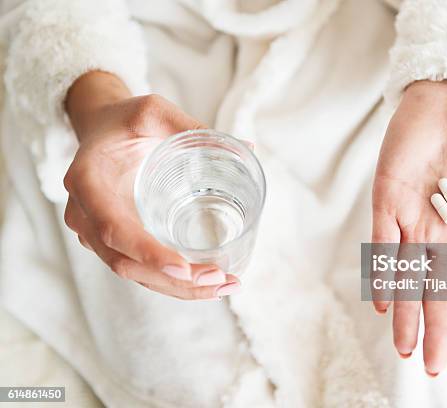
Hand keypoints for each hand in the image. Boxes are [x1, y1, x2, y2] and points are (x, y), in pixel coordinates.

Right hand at [63, 71, 239, 299]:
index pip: (114, 229)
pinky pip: (139, 269)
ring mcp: (95, 232)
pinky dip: (172, 282)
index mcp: (88, 181)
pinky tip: (206, 283)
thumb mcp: (153, 111)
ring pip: (134, 274)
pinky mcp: (113, 240)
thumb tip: (248, 148)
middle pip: (125, 263)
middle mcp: (85, 214)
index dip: (148, 254)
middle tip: (219, 278)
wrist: (99, 129)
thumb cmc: (125, 120)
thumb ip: (191, 127)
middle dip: (174, 280)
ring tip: (224, 285)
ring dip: (178, 288)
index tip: (185, 269)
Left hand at [371, 80, 446, 373]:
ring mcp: (414, 219)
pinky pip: (382, 243)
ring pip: (408, 276)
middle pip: (439, 292)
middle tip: (430, 367)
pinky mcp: (387, 202)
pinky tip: (384, 301)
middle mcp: (445, 234)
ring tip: (405, 347)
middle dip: (436, 329)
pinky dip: (382, 272)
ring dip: (407, 312)